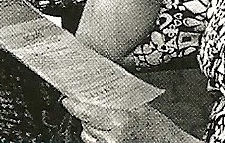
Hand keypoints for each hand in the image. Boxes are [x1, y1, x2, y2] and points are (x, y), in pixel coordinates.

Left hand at [62, 99, 193, 142]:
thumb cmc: (157, 126)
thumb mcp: (139, 106)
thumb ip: (119, 100)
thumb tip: (100, 87)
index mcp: (120, 120)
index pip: (87, 112)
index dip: (73, 106)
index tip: (66, 99)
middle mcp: (113, 137)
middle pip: (86, 123)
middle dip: (85, 114)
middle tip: (85, 104)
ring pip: (88, 135)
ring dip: (89, 126)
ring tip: (101, 119)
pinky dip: (96, 136)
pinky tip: (105, 130)